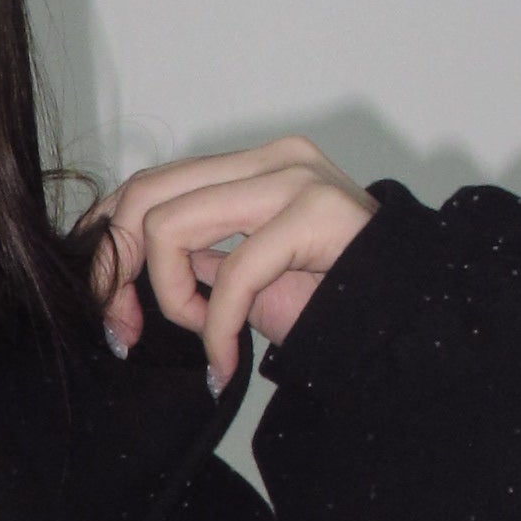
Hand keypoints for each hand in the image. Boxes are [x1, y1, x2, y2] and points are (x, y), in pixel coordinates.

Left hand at [95, 135, 378, 388]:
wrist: (411, 322)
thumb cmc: (334, 305)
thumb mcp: (246, 275)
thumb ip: (198, 254)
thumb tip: (120, 268)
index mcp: (252, 165)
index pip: (148, 185)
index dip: (110, 248)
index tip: (112, 312)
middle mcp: (271, 158)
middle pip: (143, 195)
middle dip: (116, 271)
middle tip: (127, 332)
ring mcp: (294, 178)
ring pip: (167, 227)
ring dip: (173, 300)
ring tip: (211, 340)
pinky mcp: (315, 213)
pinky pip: (230, 276)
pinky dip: (215, 330)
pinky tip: (227, 363)